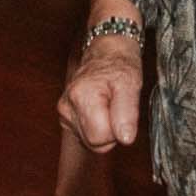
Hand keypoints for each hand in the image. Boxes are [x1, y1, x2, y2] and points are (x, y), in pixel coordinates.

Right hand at [58, 37, 143, 152]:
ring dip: (103, 128)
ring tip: (108, 105)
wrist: (107, 52)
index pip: (100, 139)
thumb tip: (125, 138)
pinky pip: (85, 135)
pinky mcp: (65, 116)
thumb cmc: (119, 65)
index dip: (117, 131)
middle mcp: (67, 106)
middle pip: (93, 143)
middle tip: (116, 108)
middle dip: (110, 132)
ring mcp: (64, 112)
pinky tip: (99, 108)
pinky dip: (95, 125)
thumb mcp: (131, 84)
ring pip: (89, 141)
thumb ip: (128, 112)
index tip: (121, 111)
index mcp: (81, 97)